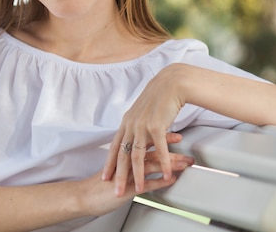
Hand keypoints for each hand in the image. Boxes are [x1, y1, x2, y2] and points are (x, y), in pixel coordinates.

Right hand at [88, 147, 193, 214]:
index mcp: (124, 152)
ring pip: (152, 164)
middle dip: (172, 151)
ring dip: (170, 164)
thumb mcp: (116, 167)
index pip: (146, 140)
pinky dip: (160, 181)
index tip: (176, 136)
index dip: (162, 138)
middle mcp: (126, 160)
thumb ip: (128, 159)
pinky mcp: (127, 187)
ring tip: (184, 164)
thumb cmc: (100, 183)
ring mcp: (127, 173)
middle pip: (152, 151)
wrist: (84, 195)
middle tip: (187, 151)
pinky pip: (147, 183)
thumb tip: (141, 156)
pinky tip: (171, 180)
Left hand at [102, 66, 187, 195]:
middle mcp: (132, 125)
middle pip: (122, 156)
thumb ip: (136, 124)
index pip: (114, 147)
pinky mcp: (157, 127)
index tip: (105, 177)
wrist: (170, 83)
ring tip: (138, 190)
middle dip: (118, 176)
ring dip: (138, 176)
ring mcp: (143, 127)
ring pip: (137, 156)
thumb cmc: (159, 97)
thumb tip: (135, 135)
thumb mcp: (142, 111)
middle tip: (116, 192)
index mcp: (127, 122)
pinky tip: (166, 175)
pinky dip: (163, 165)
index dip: (109, 164)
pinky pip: (160, 150)